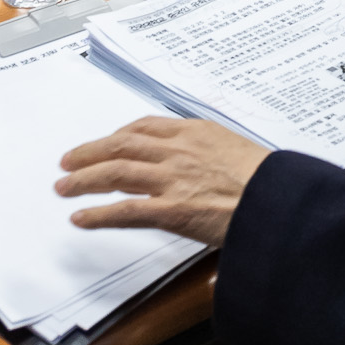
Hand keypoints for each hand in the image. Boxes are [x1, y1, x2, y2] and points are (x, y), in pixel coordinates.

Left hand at [57, 117, 270, 244]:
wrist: (281, 200)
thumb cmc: (268, 180)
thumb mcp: (237, 150)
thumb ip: (211, 152)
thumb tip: (199, 163)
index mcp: (196, 131)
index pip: (145, 126)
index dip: (118, 133)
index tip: (106, 140)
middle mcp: (178, 150)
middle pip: (121, 144)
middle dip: (90, 151)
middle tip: (68, 160)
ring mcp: (172, 179)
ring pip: (115, 172)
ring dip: (84, 179)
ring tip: (63, 186)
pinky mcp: (171, 210)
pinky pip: (125, 210)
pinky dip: (99, 214)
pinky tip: (81, 218)